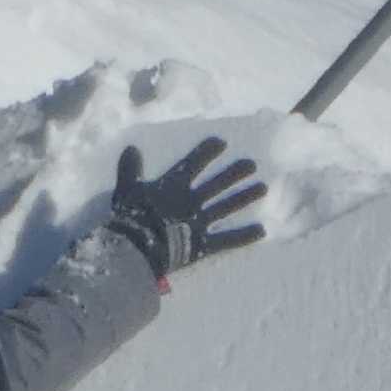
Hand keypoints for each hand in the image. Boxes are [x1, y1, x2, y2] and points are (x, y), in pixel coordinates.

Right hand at [104, 136, 264, 283]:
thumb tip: (131, 148)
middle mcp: (191, 201)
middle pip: (218, 184)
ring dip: (245, 197)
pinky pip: (228, 240)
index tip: (221, 142)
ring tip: (263, 188)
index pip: (193, 164)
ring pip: (227, 207)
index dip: (206, 152)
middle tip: (252, 164)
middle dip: (235, 173)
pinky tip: (262, 231)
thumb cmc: (131, 218)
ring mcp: (200, 222)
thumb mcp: (126, 190)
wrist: (139, 248)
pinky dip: (245, 236)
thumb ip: (129, 170)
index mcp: (173, 187)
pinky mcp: (203, 244)